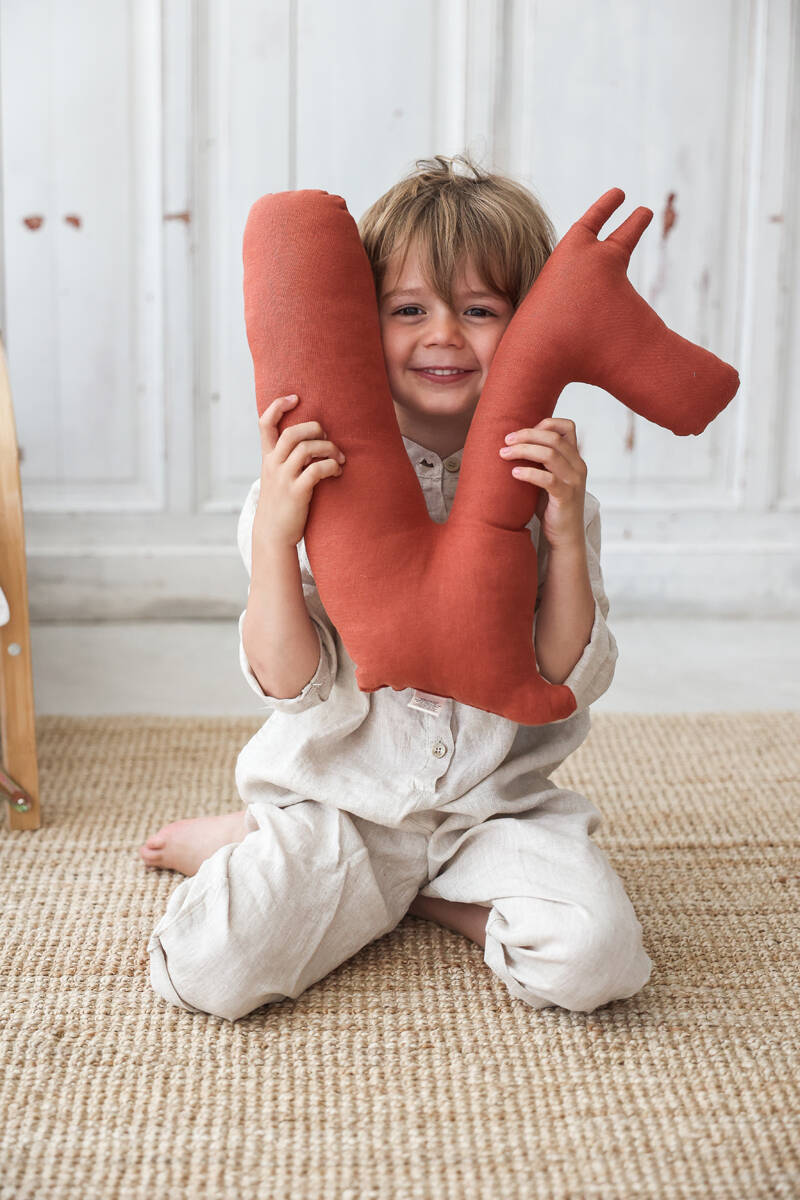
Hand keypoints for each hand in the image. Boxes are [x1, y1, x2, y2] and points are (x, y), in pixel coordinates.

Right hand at [254, 394, 345, 547]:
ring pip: (307, 449)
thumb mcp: (277, 477)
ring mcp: (284, 478)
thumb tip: (311, 442)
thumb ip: (287, 459)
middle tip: (327, 438)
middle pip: (292, 433)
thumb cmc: (281, 504)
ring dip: (329, 449)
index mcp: (268, 458)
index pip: (265, 424)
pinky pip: (317, 470)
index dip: (278, 406)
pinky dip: (331, 466)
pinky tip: (337, 471)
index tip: (295, 398)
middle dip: (315, 429)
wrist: (273, 535)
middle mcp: (273, 465)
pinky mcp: (297, 492)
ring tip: (339, 458)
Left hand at [499, 417, 586, 549]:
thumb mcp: (548, 477)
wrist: (564, 536)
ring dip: (524, 450)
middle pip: (553, 438)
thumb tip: (512, 443)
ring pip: (550, 454)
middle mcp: (578, 466)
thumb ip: (540, 461)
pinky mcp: (566, 497)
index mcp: (575, 458)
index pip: (568, 427)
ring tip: (504, 454)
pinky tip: (514, 473)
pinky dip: (529, 473)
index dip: (545, 423)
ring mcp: (574, 481)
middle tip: (506, 440)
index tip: (522, 432)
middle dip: (527, 435)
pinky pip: (548, 479)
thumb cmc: (551, 506)